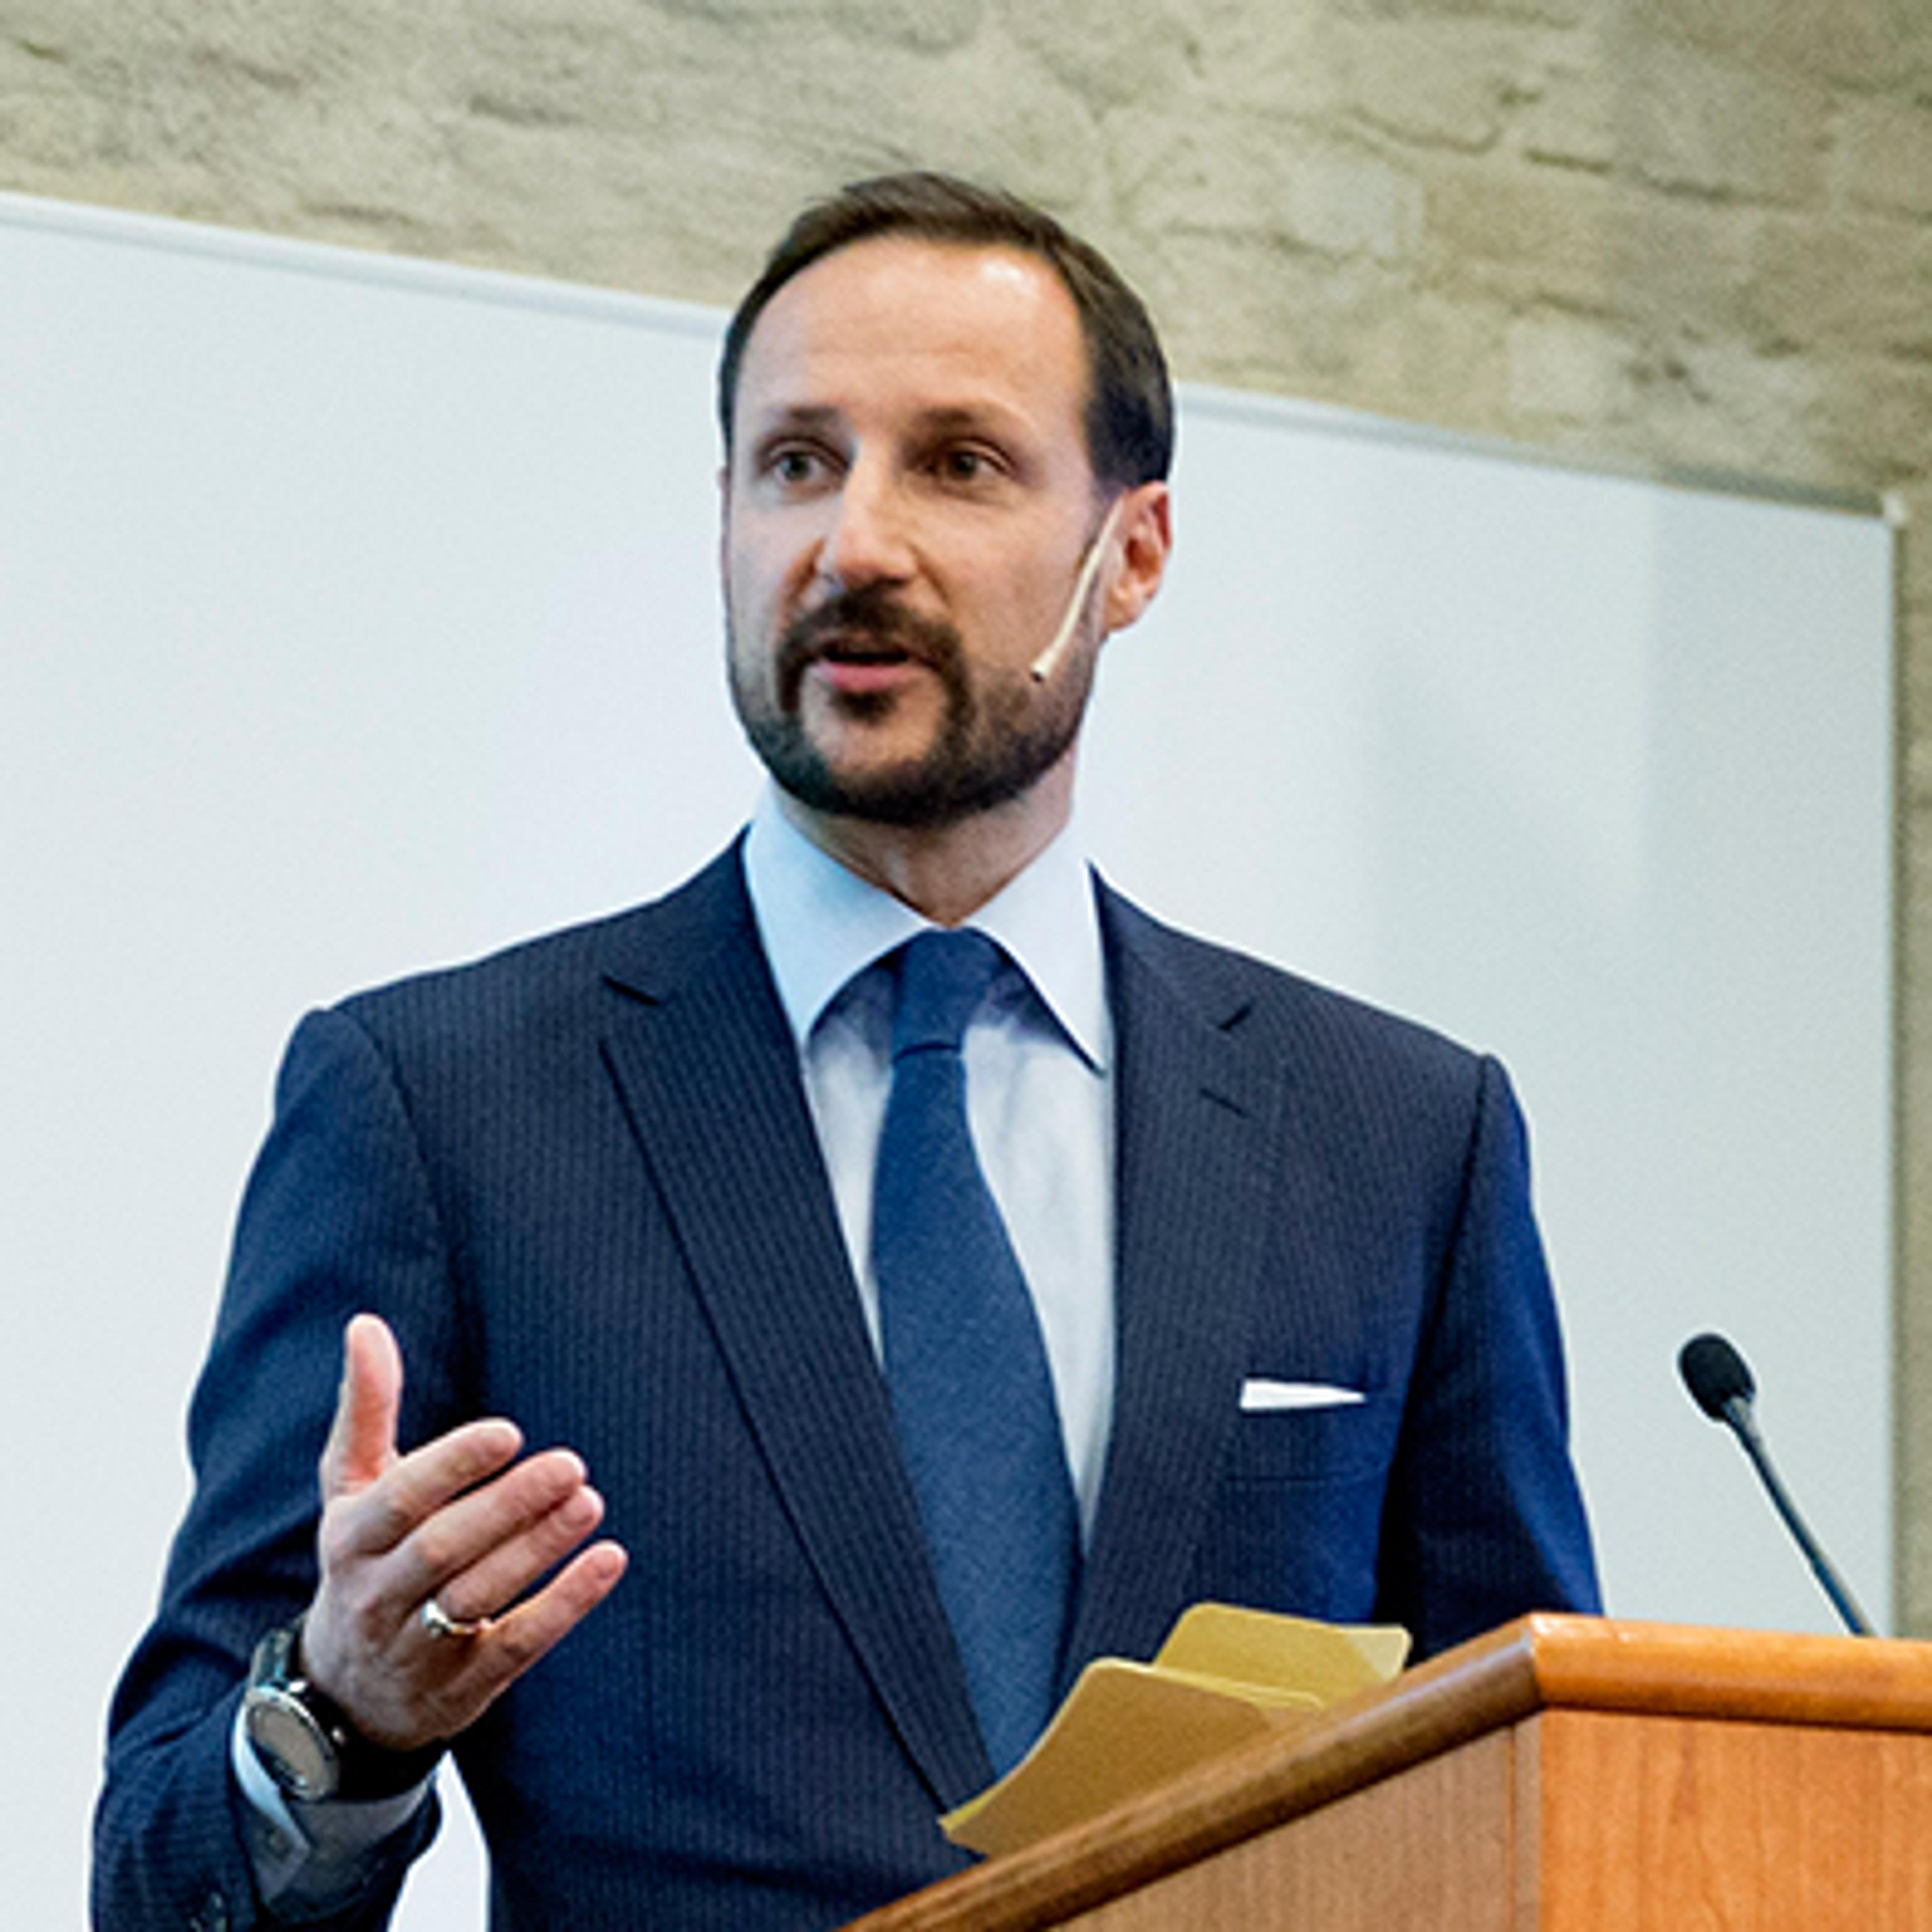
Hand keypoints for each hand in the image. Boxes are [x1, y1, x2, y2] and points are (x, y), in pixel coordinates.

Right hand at [297, 1313, 628, 1752]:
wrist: (345, 1693)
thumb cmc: (365, 1558)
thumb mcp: (351, 1488)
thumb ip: (365, 1407)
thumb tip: (366, 1322)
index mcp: (351, 1539)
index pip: (400, 1500)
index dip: (453, 1466)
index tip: (509, 1431)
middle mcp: (376, 1595)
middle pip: (443, 1549)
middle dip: (509, 1506)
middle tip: (572, 1463)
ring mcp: (418, 1646)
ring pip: (480, 1596)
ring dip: (539, 1548)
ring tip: (589, 1500)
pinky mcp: (464, 1684)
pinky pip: (517, 1644)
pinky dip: (566, 1604)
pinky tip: (609, 1560)